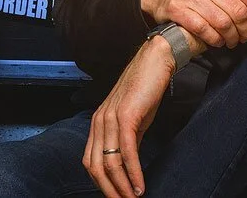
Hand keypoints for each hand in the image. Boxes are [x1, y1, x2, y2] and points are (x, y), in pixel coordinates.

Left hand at [84, 37, 173, 197]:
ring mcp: (111, 118)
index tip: (116, 196)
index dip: (101, 183)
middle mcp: (99, 121)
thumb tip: (128, 165)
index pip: (90, 161)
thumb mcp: (133, 120)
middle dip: (109, 190)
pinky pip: (127, 151)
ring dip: (121, 186)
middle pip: (95, 166)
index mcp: (98, 123)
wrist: (156, 61)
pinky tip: (140, 185)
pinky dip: (133, 172)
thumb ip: (127, 141)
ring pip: (109, 162)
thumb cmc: (146, 89)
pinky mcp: (127, 115)